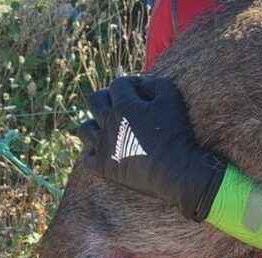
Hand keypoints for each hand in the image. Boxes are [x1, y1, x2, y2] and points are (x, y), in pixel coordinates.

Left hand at [77, 76, 224, 220]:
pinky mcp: (104, 168)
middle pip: (95, 101)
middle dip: (107, 99)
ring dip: (95, 125)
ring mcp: (103, 146)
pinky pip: (86, 158)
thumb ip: (157, 84)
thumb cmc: (176, 134)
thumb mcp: (173, 100)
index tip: (142, 92)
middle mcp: (109, 122)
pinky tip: (106, 153)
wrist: (176, 171)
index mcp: (124, 105)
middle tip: (121, 107)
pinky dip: (92, 153)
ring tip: (109, 130)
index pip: (119, 84)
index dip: (131, 84)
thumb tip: (144, 83)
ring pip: (85, 129)